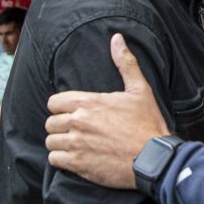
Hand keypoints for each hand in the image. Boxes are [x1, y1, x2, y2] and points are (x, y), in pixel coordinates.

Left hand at [45, 34, 170, 188]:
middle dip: (61, 125)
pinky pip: (54, 160)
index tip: (73, 111)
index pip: (54, 102)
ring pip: (51, 141)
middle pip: (50, 122)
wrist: (153, 158)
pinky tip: (75, 157)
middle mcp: (78, 122)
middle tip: (76, 129)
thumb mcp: (140, 89)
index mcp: (90, 102)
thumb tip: (117, 38)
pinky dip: (62, 159)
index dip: (62, 106)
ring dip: (60, 143)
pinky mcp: (78, 165)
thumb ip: (125, 63)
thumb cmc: (148, 123)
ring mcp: (77, 144)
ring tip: (75, 143)